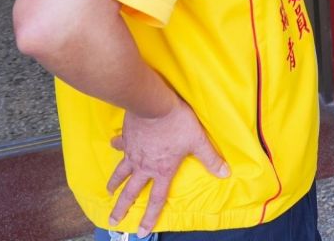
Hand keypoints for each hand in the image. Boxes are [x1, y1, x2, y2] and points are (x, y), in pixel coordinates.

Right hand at [107, 95, 228, 234]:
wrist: (155, 105)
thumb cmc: (178, 124)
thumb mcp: (198, 141)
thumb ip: (210, 158)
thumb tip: (225, 173)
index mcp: (162, 170)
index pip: (157, 199)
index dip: (150, 217)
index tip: (141, 231)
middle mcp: (144, 166)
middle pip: (131, 192)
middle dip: (122, 208)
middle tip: (113, 220)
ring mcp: (132, 153)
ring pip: (120, 173)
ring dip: (114, 184)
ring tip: (108, 192)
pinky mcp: (126, 139)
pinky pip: (119, 146)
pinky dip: (116, 147)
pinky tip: (113, 145)